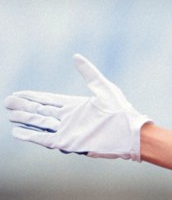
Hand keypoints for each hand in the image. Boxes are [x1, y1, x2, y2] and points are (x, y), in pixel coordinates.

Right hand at [6, 55, 150, 159]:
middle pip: (40, 112)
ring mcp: (68, 130)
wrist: (131, 133)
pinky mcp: (69, 143)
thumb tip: (76, 56)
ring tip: (11, 114)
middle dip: (24, 107)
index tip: (18, 94)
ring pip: (40, 124)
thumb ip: (88, 73)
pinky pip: (45, 139)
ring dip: (25, 119)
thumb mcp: (104, 88)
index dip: (32, 98)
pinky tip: (17, 132)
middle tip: (7, 102)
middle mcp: (69, 118)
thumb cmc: (122, 111)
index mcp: (75, 106)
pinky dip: (31, 136)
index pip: (48, 101)